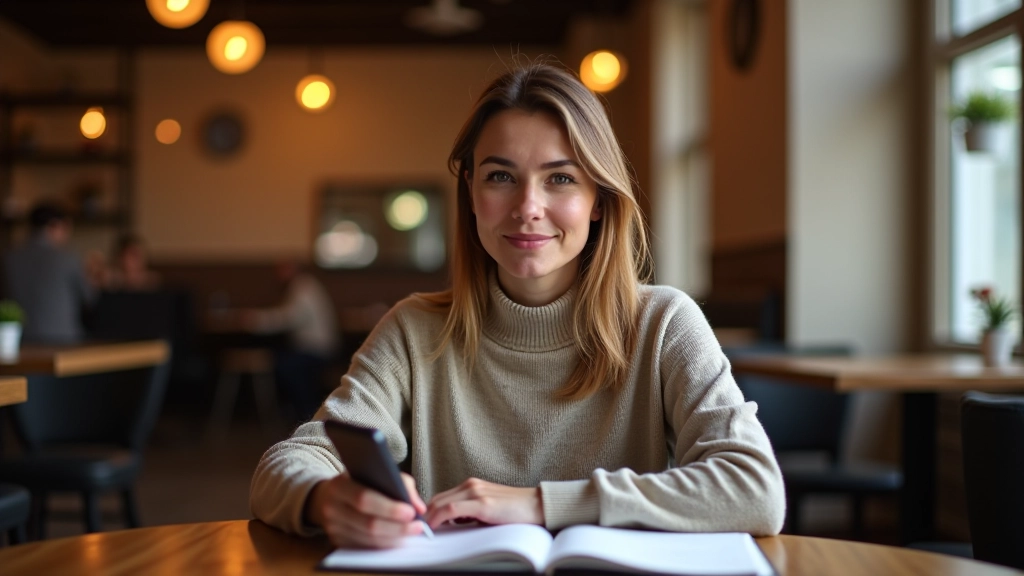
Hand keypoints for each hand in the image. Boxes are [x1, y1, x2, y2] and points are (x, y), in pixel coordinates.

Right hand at [305, 472, 426, 548]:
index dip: (389, 508)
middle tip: (418, 526)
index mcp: (339, 486)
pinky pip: (364, 547)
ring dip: (394, 538)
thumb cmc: (359, 481)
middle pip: (368, 524)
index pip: (364, 499)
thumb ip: (401, 484)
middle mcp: (332, 508)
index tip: (411, 512)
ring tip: (412, 533)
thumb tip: (419, 507)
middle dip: (397, 527)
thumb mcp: (376, 472)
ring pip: (368, 539)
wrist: (327, 496)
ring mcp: (333, 527)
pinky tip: (398, 539)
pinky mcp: (337, 541)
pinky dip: (384, 544)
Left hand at [425, 478, 543, 527]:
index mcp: (472, 485)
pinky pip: (451, 509)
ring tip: (424, 531)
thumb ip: (469, 510)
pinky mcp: (483, 504)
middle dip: (425, 515)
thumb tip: (451, 521)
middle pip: (436, 499)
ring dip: (429, 518)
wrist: (537, 506)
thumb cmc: (514, 509)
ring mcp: (476, 493)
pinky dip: (439, 518)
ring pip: (440, 503)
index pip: (441, 496)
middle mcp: (471, 485)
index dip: (428, 511)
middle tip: (418, 530)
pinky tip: (435, 528)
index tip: (422, 524)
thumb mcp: (487, 507)